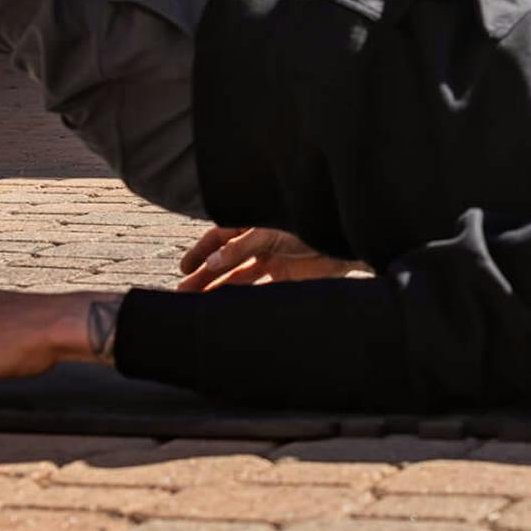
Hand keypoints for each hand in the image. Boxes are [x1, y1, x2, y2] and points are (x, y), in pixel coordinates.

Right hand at [177, 227, 366, 291]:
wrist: (347, 242)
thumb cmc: (309, 225)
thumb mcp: (270, 232)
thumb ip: (241, 246)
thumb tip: (212, 262)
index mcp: (254, 223)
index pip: (219, 237)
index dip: (201, 252)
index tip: (184, 270)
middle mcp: (260, 241)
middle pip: (226, 260)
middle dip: (204, 275)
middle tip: (184, 293)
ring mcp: (272, 259)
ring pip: (238, 277)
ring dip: (219, 289)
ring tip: (199, 304)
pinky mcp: (285, 277)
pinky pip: (257, 289)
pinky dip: (242, 298)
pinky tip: (227, 308)